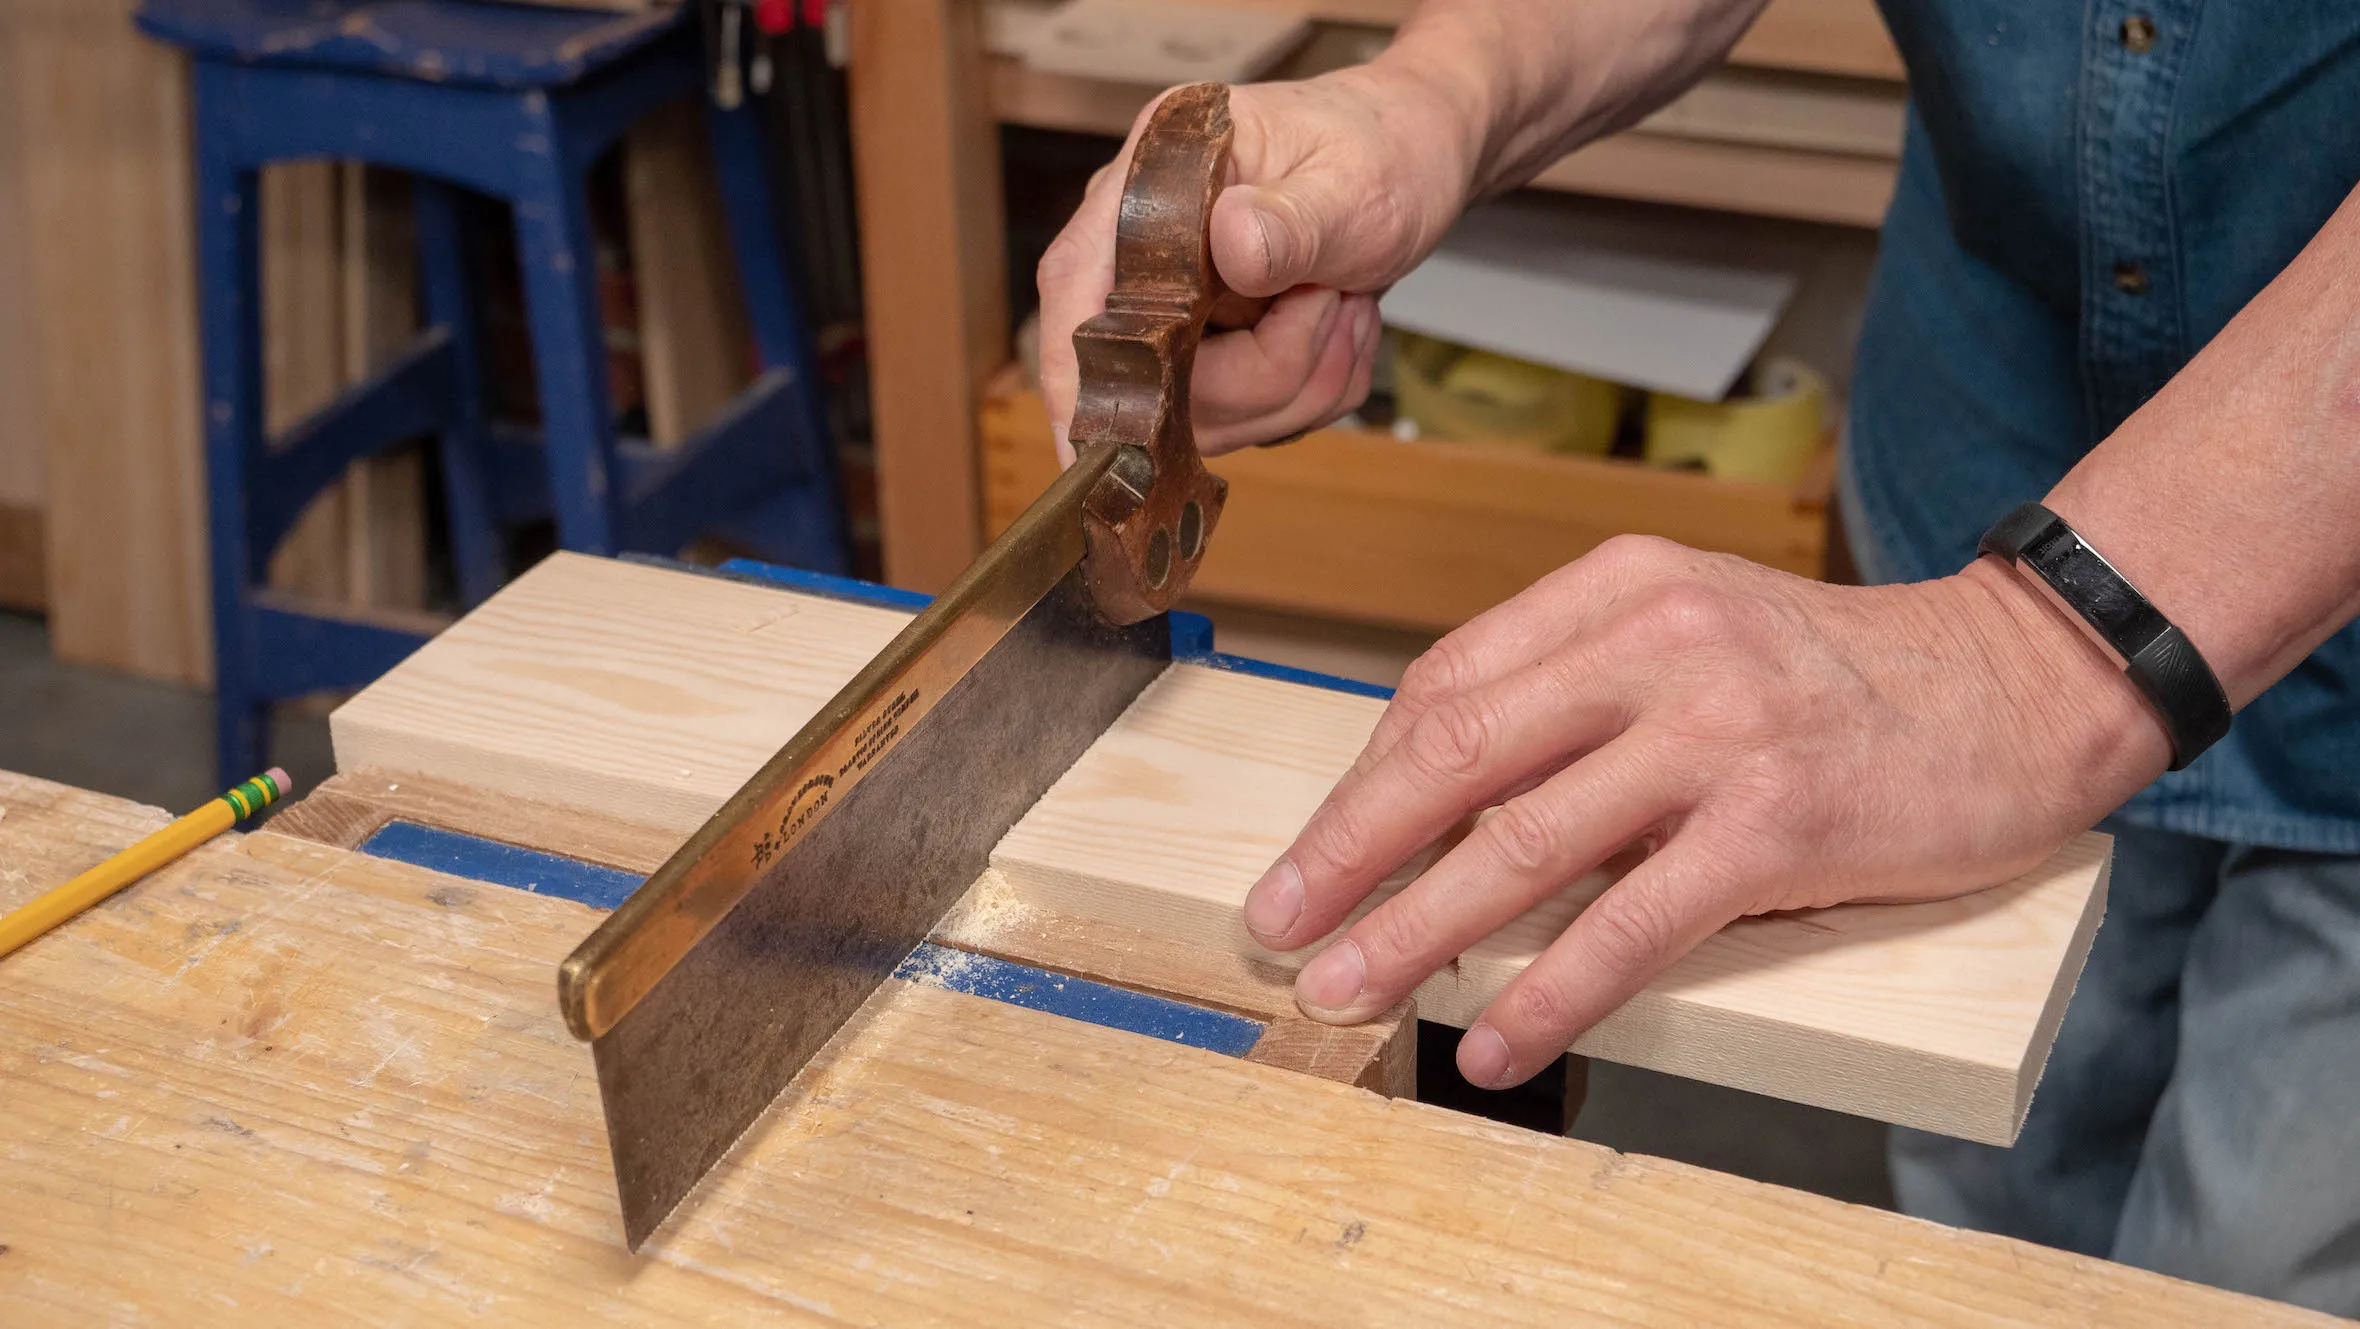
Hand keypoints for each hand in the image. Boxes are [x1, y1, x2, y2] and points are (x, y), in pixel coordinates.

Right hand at [1038, 67, 1477, 460]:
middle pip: (1149, 380)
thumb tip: (1233, 241)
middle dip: (1261, 374)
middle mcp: (1145, 251)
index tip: (1111, 445)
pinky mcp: (1213, 356)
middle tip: (1331, 304)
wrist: (1415, 156)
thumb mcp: (1354, 182)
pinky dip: (1314, 389)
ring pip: (1207, 417)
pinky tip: (1340, 325)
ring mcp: (1175, 311)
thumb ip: (1296, 220)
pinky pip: (1253, 421)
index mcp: (1151, 182)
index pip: (1076, 289)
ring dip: (1299, 381)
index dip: (1082, 374)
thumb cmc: (1379, 148)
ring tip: (1344, 305)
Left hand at [1239, 536, 2171, 1088]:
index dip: (1361, 783)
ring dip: (1417, 929)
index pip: (1446, 685)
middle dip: (1347, 851)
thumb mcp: (1690, 631)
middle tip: (1275, 924)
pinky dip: (1554, 992)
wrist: (2015, 682)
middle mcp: (1657, 643)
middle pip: (1454, 753)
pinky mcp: (1777, 822)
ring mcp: (1717, 730)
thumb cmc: (1832, 674)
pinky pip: (1633, 923)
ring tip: (1348, 989)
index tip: (1308, 855)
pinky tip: (1501, 1042)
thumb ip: (1575, 693)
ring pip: (1523, 842)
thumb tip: (1439, 806)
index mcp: (1617, 587)